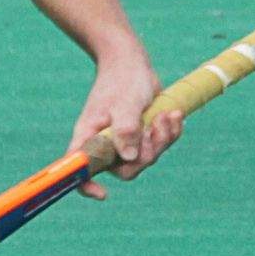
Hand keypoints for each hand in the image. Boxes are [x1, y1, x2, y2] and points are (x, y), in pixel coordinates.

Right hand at [69, 38, 176, 188]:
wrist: (131, 62)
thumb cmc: (122, 80)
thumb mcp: (125, 103)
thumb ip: (126, 129)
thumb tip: (129, 157)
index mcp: (90, 135)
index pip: (81, 167)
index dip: (86, 185)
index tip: (103, 194)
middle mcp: (105, 142)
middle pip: (125, 169)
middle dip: (146, 155)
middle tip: (153, 130)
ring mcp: (124, 140)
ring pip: (145, 159)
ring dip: (161, 140)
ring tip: (166, 116)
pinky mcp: (141, 135)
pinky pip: (158, 147)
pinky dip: (169, 133)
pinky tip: (173, 115)